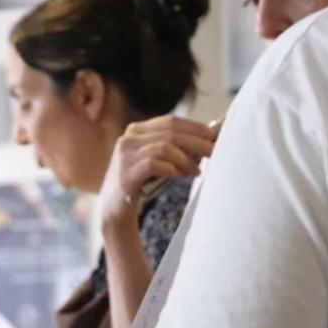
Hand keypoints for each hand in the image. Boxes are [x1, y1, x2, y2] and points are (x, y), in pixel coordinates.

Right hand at [99, 115, 216, 226]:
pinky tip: (179, 175)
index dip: (195, 127)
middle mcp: (128, 139)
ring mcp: (125, 156)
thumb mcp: (156, 159)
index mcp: (136, 130)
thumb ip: (174, 147)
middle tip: (213, 152)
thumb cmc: (140, 182)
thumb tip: (206, 141)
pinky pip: (154, 164)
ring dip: (185, 159)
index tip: (213, 136)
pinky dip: (171, 169)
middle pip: (170, 133)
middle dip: (196, 142)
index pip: (171, 121)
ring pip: (164, 147)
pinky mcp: (125, 173)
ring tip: (196, 171)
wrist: (114, 207)